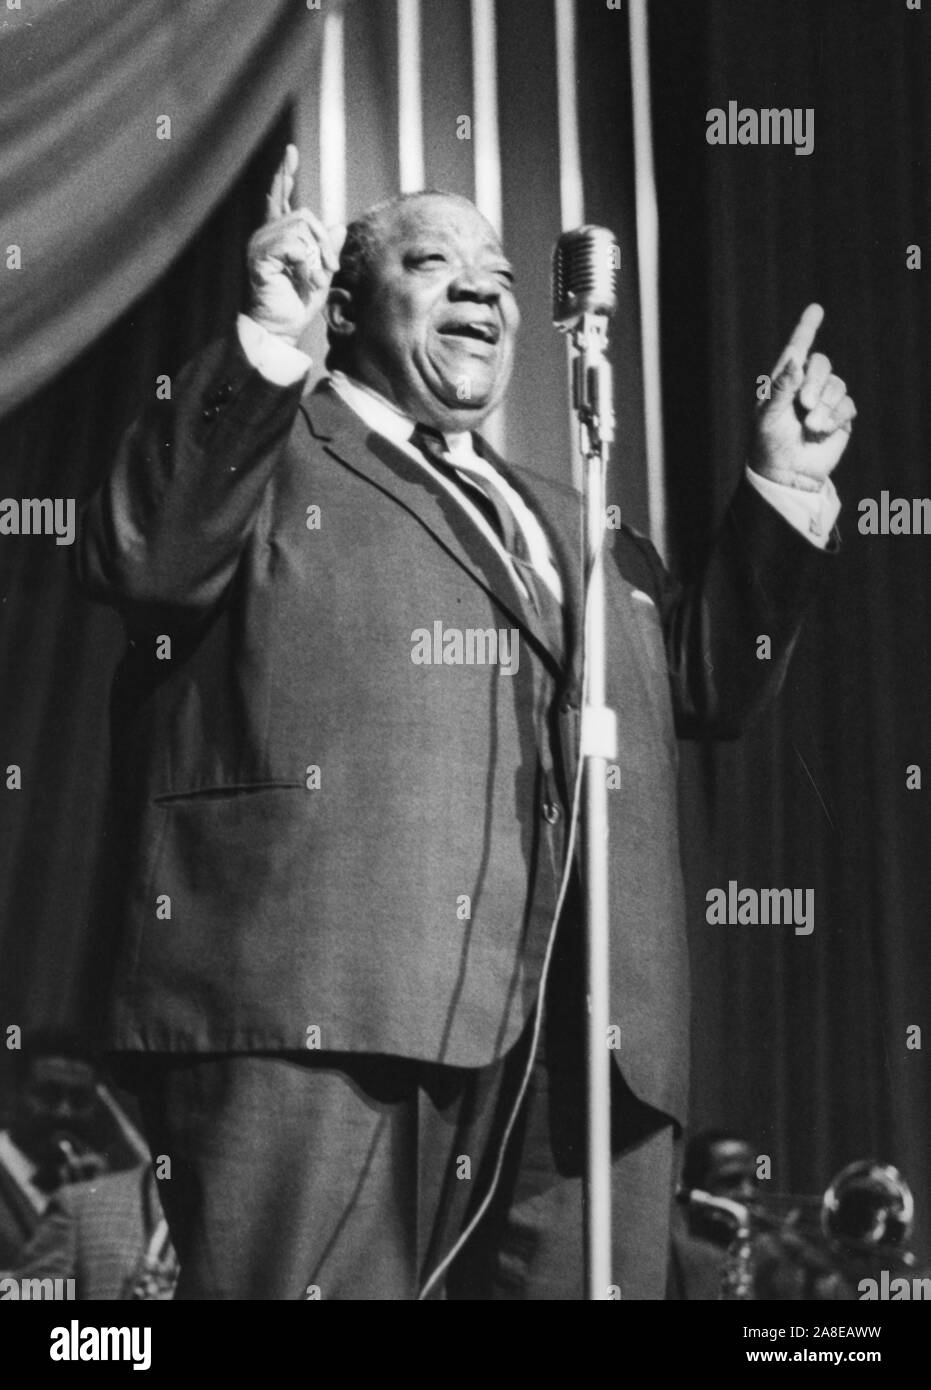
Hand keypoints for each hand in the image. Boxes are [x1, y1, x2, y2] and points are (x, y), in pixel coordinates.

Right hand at [246, 145, 345, 346]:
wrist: (280, 330)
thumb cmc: (296, 307)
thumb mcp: (321, 274)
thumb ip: (328, 250)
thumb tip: (338, 225)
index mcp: (278, 236)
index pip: (281, 198)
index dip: (286, 174)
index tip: (290, 152)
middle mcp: (266, 235)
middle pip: (306, 216)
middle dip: (325, 243)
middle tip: (330, 269)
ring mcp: (260, 243)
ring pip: (302, 228)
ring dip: (317, 256)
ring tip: (313, 279)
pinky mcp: (260, 255)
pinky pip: (295, 244)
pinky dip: (306, 264)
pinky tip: (302, 280)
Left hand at [751, 304, 855, 491]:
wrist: (786, 475)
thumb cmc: (769, 445)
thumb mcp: (767, 417)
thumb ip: (780, 388)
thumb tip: (795, 360)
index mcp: (784, 382)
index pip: (796, 350)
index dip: (806, 329)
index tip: (816, 309)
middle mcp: (805, 387)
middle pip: (821, 364)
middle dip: (815, 381)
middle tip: (804, 404)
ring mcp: (824, 401)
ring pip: (836, 384)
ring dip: (825, 404)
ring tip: (811, 425)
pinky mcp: (839, 418)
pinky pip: (846, 405)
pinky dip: (835, 417)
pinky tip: (822, 431)